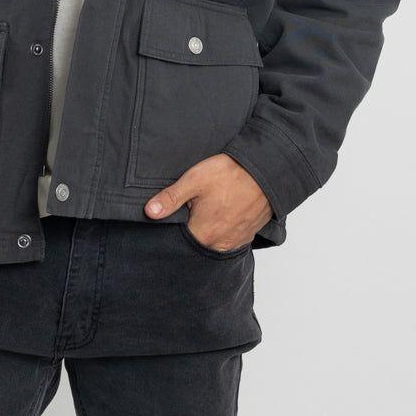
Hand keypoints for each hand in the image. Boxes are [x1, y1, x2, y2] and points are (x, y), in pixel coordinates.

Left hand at [143, 154, 273, 250]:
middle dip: (190, 231)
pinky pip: (228, 240)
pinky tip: (220, 214)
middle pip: (196, 243)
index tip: (171, 218)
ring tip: (206, 211)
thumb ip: (170, 199)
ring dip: (207, 231)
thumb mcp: (194, 180)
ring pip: (212, 242)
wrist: (266, 171)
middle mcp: (219, 244)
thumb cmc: (229, 174)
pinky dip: (222, 231)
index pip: (178, 241)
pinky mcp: (246, 235)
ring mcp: (235, 241)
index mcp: (202, 234)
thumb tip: (149, 212)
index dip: (172, 229)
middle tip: (190, 211)